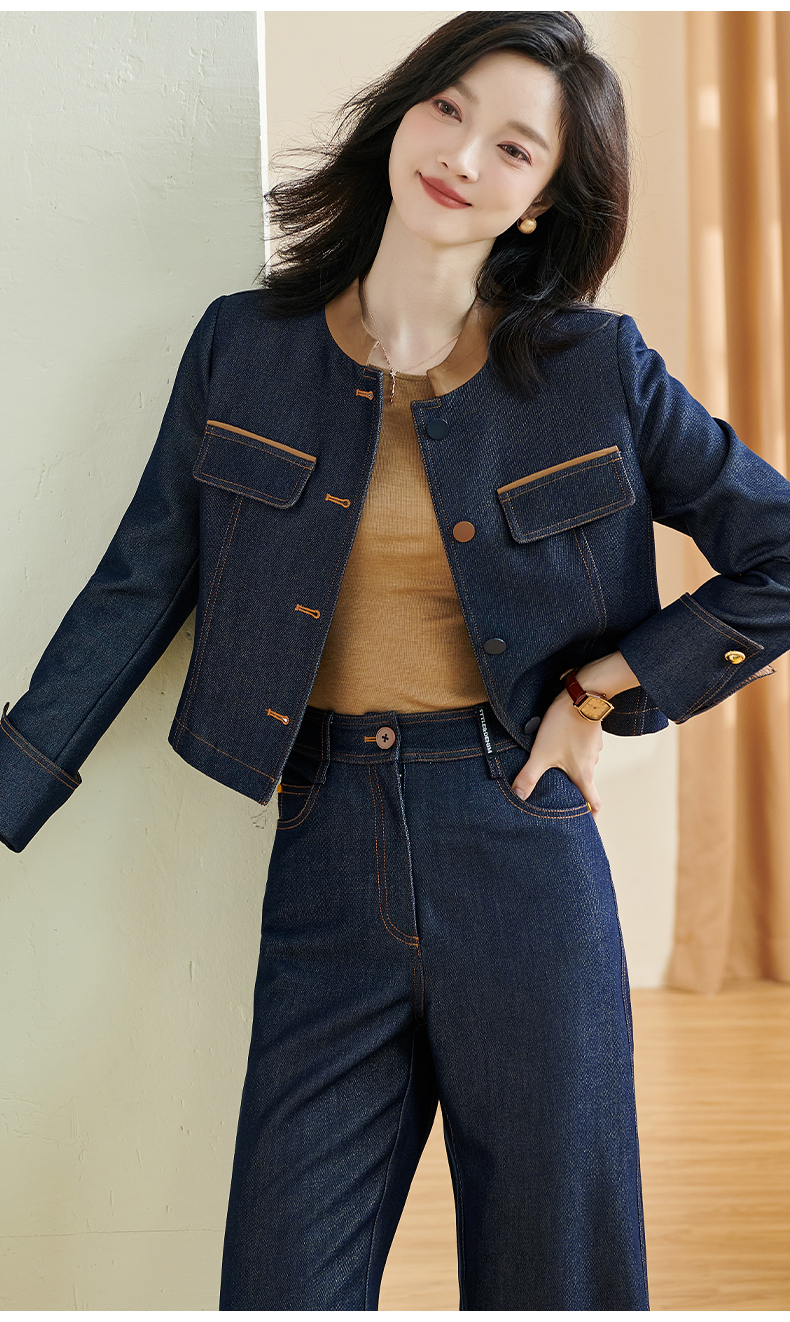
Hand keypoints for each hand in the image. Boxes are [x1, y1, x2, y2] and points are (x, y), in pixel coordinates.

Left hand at [510, 651, 639, 818]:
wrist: (582, 695)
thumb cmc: (564, 727)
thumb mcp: (541, 754)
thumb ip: (529, 776)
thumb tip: (518, 797)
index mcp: (583, 775)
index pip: (594, 803)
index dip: (591, 816)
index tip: (587, 824)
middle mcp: (592, 764)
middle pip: (585, 784)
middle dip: (574, 792)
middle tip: (560, 794)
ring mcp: (593, 748)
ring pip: (582, 764)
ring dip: (571, 768)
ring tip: (553, 766)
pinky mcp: (589, 733)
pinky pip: (581, 748)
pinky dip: (571, 750)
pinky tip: (558, 744)